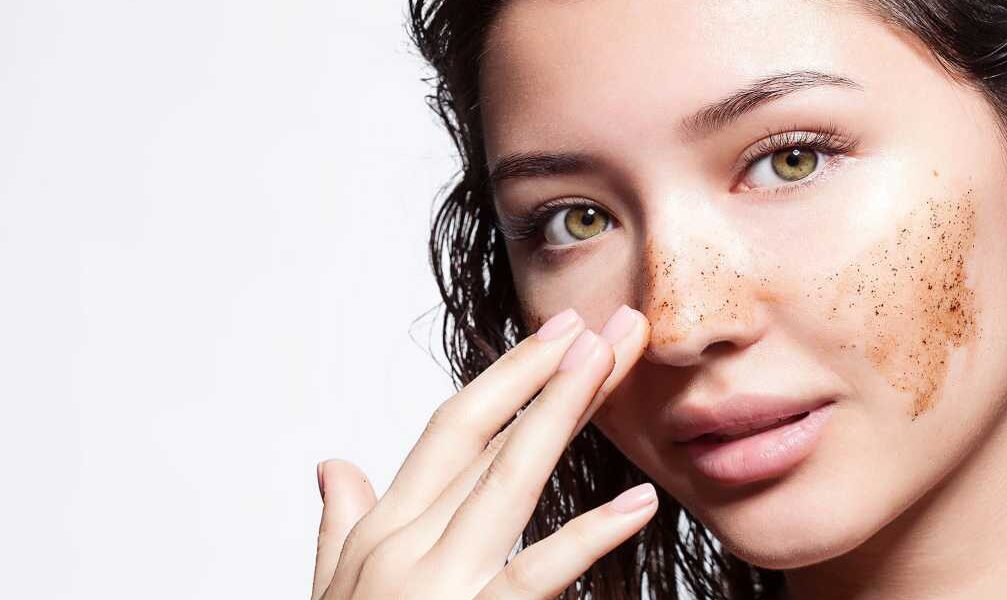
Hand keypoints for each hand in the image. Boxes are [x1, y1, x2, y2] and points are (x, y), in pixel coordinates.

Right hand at [310, 305, 654, 598]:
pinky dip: (589, 537)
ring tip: (611, 363)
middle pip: (489, 439)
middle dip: (550, 376)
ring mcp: (438, 585)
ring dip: (562, 416)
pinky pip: (535, 577)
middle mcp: (407, 545)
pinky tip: (640, 503)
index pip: (452, 432)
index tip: (558, 337)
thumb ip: (338, 526)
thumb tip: (334, 464)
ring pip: (509, 483)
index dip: (507, 378)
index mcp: (383, 529)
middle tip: (609, 324)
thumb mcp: (332, 592)